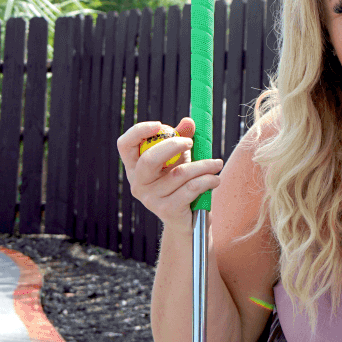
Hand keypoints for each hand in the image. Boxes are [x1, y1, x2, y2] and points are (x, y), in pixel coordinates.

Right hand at [116, 117, 221, 234]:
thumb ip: (182, 138)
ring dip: (204, 165)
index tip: (160, 124)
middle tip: (191, 142)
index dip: (138, 132)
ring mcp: (150, 198)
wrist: (187, 220)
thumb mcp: (180, 158)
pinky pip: (191, 188)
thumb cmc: (181, 183)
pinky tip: (215, 179)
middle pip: (149, 159)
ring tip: (216, 164)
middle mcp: (138, 183)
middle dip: (173, 145)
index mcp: (135, 167)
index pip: (125, 145)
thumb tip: (189, 121)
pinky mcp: (167, 209)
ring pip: (179, 173)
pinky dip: (208, 180)